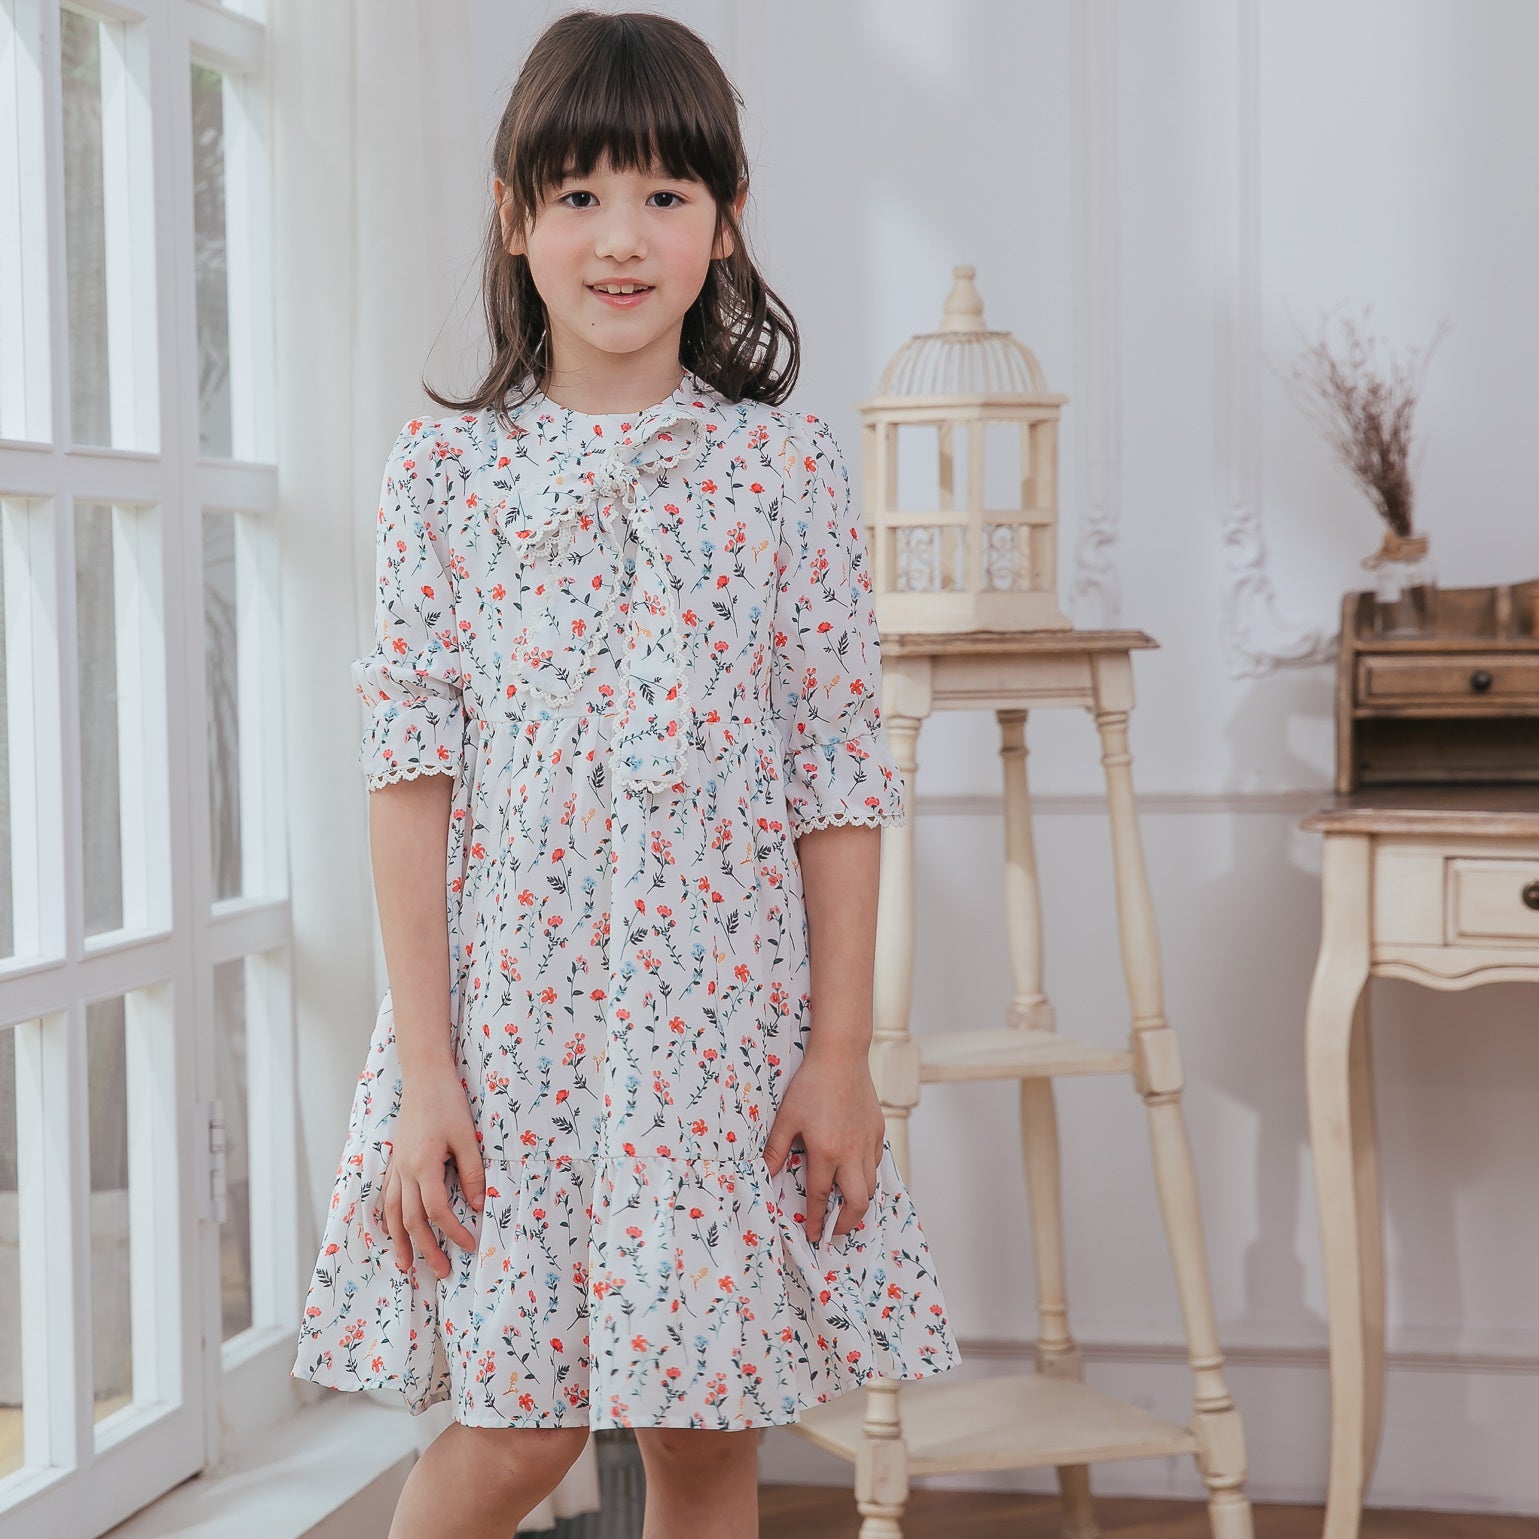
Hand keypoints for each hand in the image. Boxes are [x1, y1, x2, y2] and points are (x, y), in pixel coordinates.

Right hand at [380, 1064, 485, 1279]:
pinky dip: (386, 1219)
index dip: (453, 1231)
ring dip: (399, 1241)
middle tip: (442, 1271)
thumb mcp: (466, 1137)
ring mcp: (396, 1166)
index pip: (436, 1210)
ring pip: (391, 1212)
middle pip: (410, 1219)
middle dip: (426, 1248)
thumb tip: (478, 1207)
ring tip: (405, 1266)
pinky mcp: (395, 1161)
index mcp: (423, 1164)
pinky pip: (385, 1197)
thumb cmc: (447, 1103)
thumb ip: (472, 1173)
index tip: (469, 1245)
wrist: (424, 1077)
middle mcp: (404, 1170)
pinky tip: (391, 1232)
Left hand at [762, 1044, 885, 1247]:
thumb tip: (767, 1173)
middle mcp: (851, 1153)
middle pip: (857, 1203)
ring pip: (870, 1186)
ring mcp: (868, 1142)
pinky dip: (866, 1175)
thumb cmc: (811, 1084)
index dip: (814, 1219)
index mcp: (826, 1151)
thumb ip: (777, 1149)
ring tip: (844, 1205)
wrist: (841, 1055)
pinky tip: (853, 1171)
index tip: (812, 1234)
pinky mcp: (878, 1131)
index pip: (819, 1196)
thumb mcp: (786, 1117)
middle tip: (833, 1228)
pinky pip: (875, 1164)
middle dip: (845, 1223)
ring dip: (858, 1201)